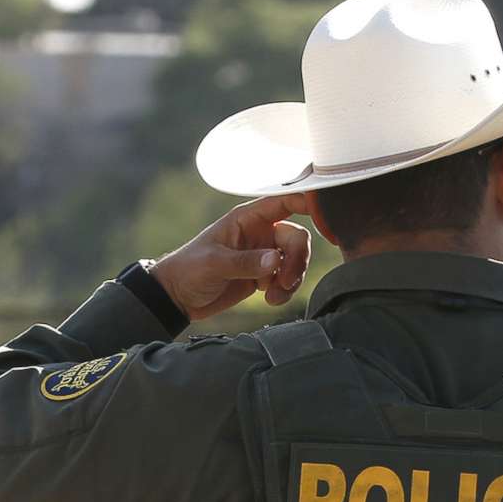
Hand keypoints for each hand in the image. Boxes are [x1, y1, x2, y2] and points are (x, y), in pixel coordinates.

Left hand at [149, 194, 314, 321]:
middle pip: (297, 238)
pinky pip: (287, 279)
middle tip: (284, 281)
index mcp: (248, 218)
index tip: (324, 215)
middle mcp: (260, 232)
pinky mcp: (264, 275)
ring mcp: (263, 254)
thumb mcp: (215, 264)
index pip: (285, 201)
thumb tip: (276, 261)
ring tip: (274, 296)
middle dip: (297, 261)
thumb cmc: (189, 270)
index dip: (308, 202)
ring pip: (296, 261)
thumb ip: (246, 263)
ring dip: (291, 280)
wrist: (178, 297)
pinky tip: (269, 300)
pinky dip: (285, 291)